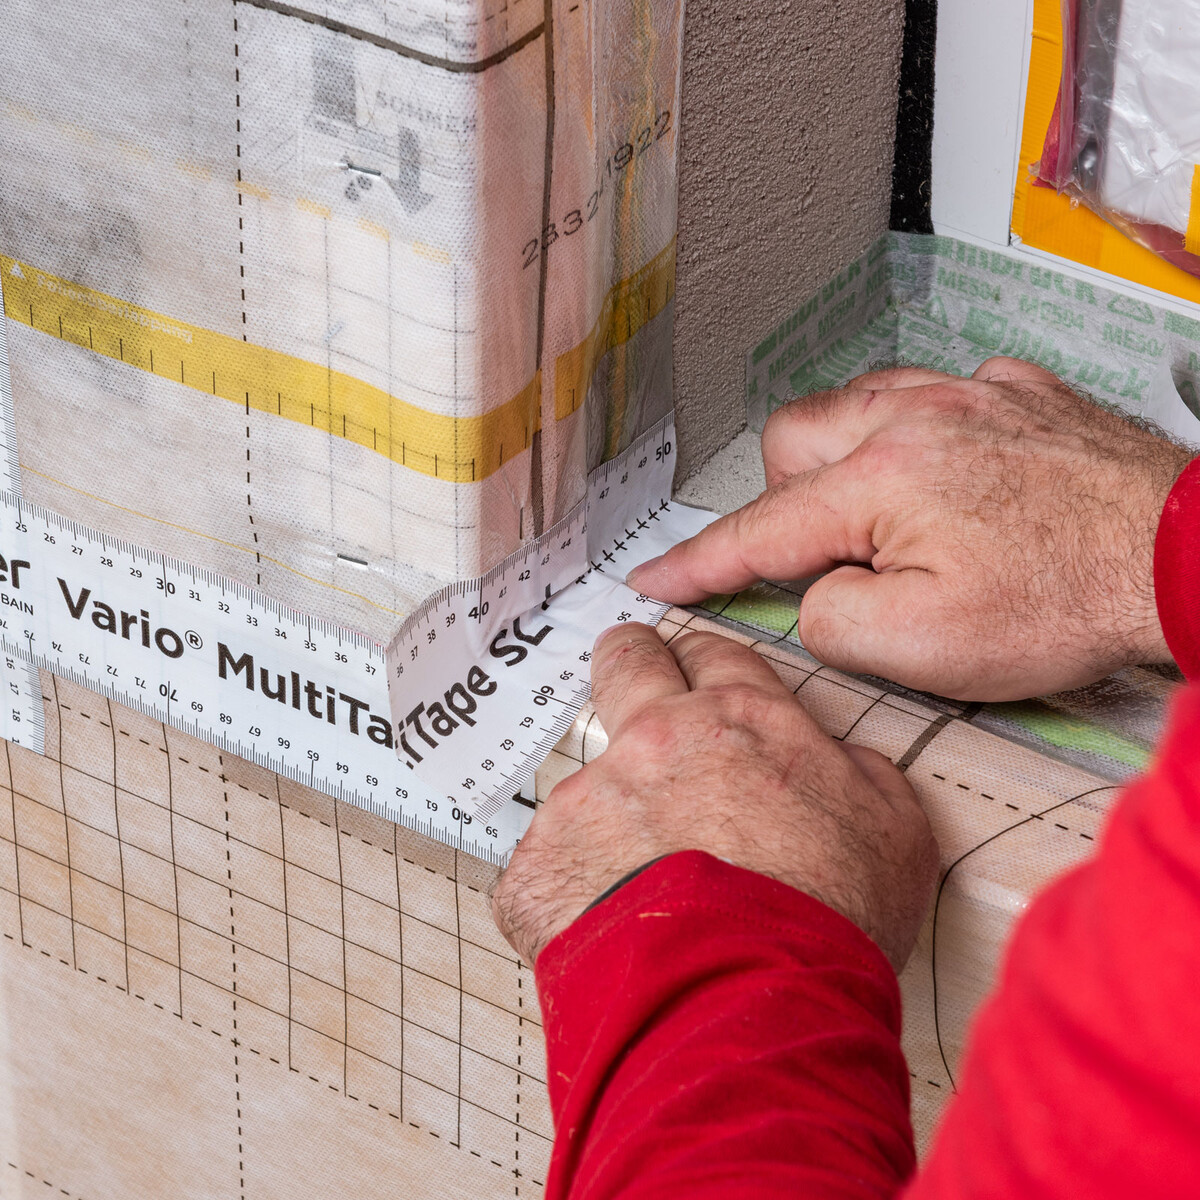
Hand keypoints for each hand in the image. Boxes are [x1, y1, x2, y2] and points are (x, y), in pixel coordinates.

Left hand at [491, 623, 937, 969]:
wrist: (752, 1009)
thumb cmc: (828, 927)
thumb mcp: (894, 828)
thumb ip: (856, 769)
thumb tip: (832, 758)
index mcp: (740, 721)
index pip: (707, 654)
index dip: (701, 663)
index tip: (694, 675)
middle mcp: (655, 740)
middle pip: (625, 662)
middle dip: (629, 664)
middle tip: (634, 686)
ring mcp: (588, 798)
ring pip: (587, 780)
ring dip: (610, 815)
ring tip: (645, 885)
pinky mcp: (539, 862)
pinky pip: (547, 862)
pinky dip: (574, 890)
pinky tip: (613, 931)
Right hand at [627, 358, 1193, 700]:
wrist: (1185, 555)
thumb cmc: (1070, 601)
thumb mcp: (925, 648)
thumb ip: (833, 616)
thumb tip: (815, 591)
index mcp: (881, 478)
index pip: (759, 527)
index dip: (698, 562)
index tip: (657, 578)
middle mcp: (917, 416)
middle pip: (794, 437)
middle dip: (785, 498)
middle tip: (823, 554)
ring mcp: (973, 395)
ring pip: (856, 400)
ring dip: (843, 456)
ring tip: (881, 514)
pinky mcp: (1020, 392)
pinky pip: (937, 391)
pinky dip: (919, 433)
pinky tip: (951, 476)